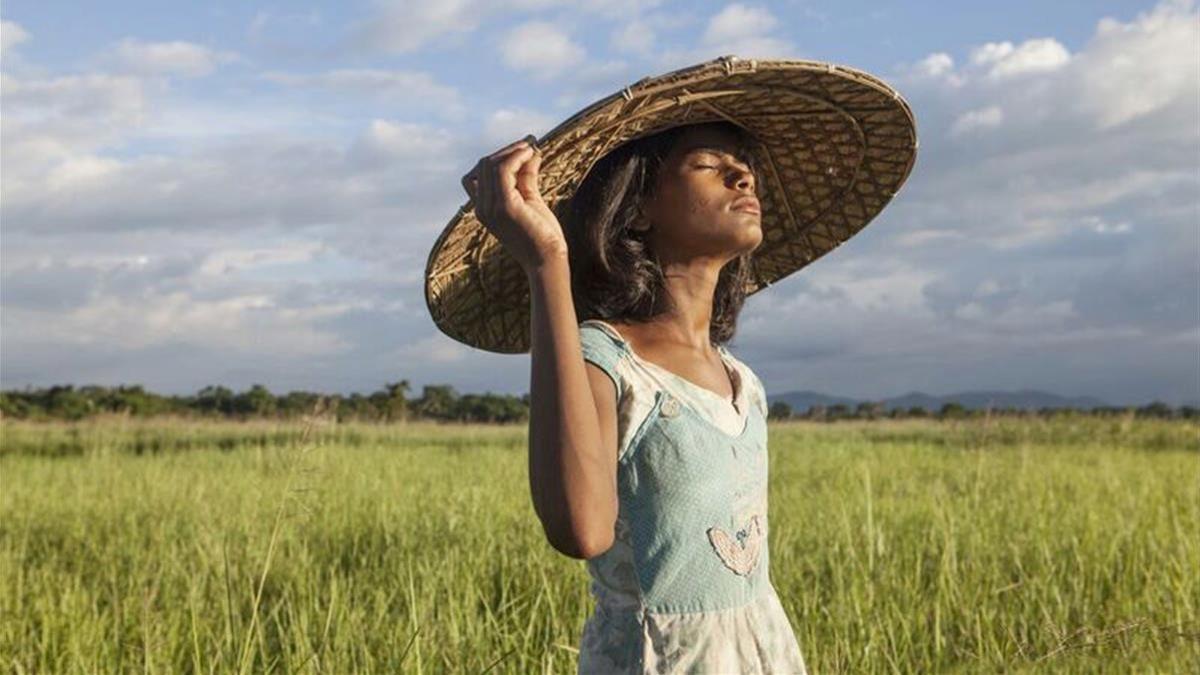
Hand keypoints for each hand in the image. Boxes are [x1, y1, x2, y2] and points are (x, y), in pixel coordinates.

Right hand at [461, 136, 567, 274]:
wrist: (547, 260)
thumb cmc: (541, 234)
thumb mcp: (530, 199)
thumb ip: (526, 176)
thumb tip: (530, 151)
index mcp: (483, 209)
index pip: (476, 174)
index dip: (496, 158)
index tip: (520, 151)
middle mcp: (482, 208)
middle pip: (483, 165)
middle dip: (505, 151)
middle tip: (528, 146)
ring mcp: (491, 208)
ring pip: (492, 164)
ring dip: (513, 151)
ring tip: (532, 148)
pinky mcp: (505, 206)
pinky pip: (504, 169)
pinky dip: (517, 156)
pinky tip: (531, 153)